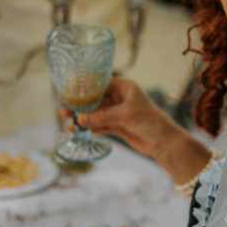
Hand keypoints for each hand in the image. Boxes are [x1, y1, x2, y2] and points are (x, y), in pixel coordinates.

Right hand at [80, 77, 209, 184]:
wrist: (163, 142)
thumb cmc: (149, 121)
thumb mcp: (124, 115)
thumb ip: (101, 116)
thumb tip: (80, 119)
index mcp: (124, 87)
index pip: (100, 84)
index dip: (84, 89)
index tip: (68, 93)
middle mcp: (120, 98)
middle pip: (95, 100)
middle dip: (80, 106)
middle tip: (63, 111)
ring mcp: (118, 113)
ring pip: (95, 114)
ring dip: (83, 119)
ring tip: (69, 125)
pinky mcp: (118, 126)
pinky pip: (100, 125)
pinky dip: (90, 128)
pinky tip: (80, 131)